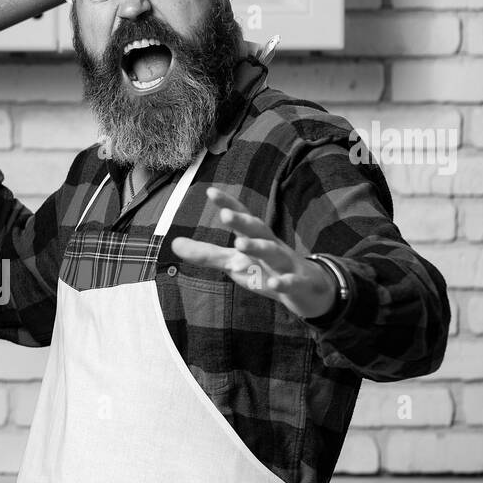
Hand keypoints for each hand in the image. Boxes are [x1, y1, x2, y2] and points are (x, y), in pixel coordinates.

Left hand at [170, 187, 338, 319]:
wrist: (308, 290)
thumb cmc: (266, 269)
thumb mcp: (234, 262)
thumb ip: (206, 254)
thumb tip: (173, 243)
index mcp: (256, 238)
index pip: (242, 218)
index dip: (228, 204)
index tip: (210, 191)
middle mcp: (272, 246)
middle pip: (259, 229)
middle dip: (243, 222)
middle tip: (224, 215)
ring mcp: (286, 264)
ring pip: (274, 252)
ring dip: (258, 247)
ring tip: (240, 244)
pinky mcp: (297, 284)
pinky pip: (291, 283)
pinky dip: (283, 283)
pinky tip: (272, 284)